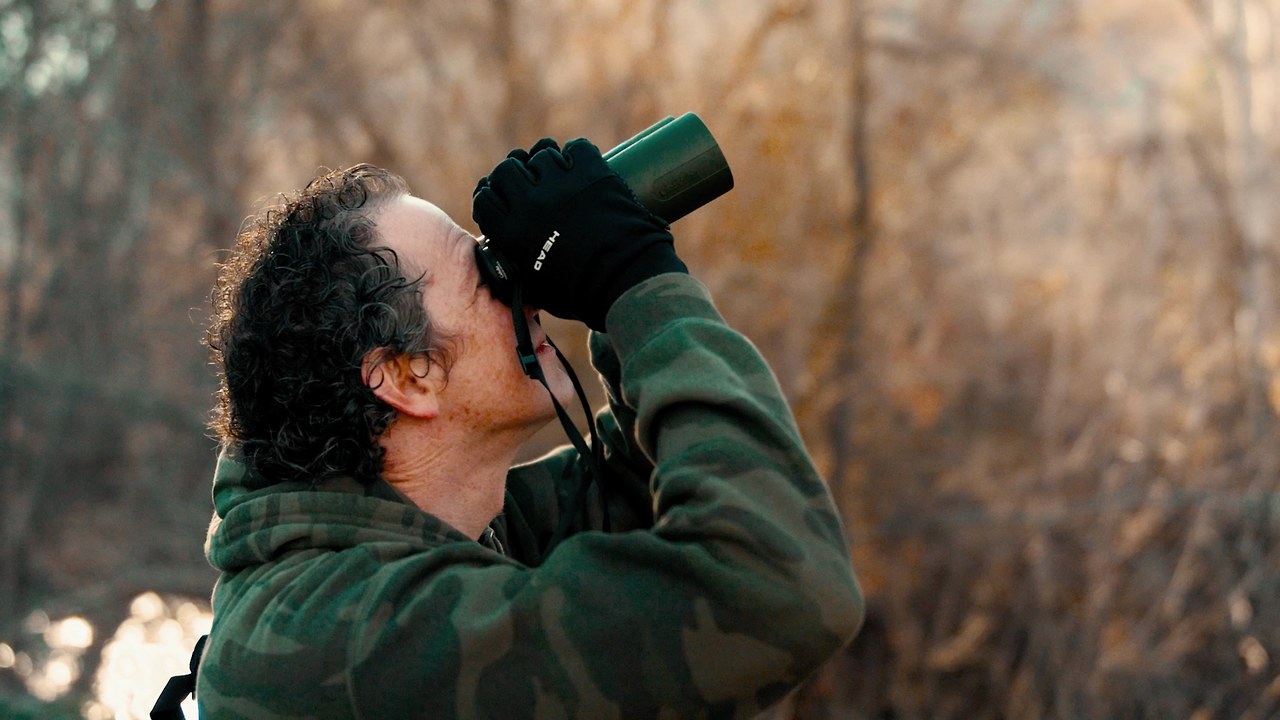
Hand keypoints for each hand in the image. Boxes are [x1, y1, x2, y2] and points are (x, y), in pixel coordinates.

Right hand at [472, 138, 685, 330]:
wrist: (625, 284)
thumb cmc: (581, 293)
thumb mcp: (533, 285)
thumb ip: (516, 262)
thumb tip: (509, 254)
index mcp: (511, 231)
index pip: (484, 198)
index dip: (492, 195)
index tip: (502, 196)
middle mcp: (529, 203)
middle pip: (507, 168)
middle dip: (516, 173)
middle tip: (531, 181)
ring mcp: (561, 185)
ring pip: (542, 154)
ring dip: (549, 164)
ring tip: (561, 177)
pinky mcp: (591, 173)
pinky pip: (576, 148)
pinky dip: (579, 156)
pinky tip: (582, 170)